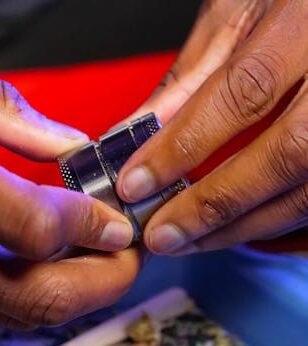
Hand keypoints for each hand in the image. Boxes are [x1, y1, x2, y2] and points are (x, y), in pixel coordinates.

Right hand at [0, 37, 137, 328]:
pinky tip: (30, 263)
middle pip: (29, 296)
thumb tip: (66, 145)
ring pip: (3, 313)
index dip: (89, 228)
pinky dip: (15, 290)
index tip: (115, 221)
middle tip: (127, 262)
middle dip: (99, 286)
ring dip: (65, 295)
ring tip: (94, 264)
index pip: (29, 225)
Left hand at [117, 0, 307, 253]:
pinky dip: (277, 222)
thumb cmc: (289, 0)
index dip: (184, 147)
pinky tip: (238, 228)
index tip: (136, 183)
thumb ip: (189, 76)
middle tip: (162, 234)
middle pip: (284, 156)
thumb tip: (137, 131)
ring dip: (242, 225)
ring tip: (190, 241)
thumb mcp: (235, 14)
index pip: (242, 94)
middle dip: (213, 205)